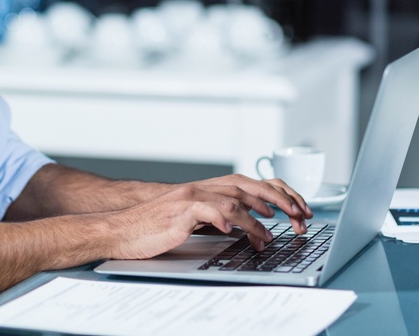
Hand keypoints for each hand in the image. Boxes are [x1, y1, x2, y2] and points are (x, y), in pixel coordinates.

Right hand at [101, 179, 297, 259]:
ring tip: (269, 235)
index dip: (274, 193)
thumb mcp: (190, 221)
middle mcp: (199, 188)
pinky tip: (234, 230)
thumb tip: (241, 229)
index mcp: (204, 189)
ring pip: (232, 199)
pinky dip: (225, 219)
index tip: (295, 207)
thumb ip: (214, 218)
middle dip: (277, 200)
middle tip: (298, 216)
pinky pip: (208, 210)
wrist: (120, 229)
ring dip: (256, 218)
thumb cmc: (152, 228)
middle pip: (246, 186)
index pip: (247, 183)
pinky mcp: (180, 211)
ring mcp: (189, 198)